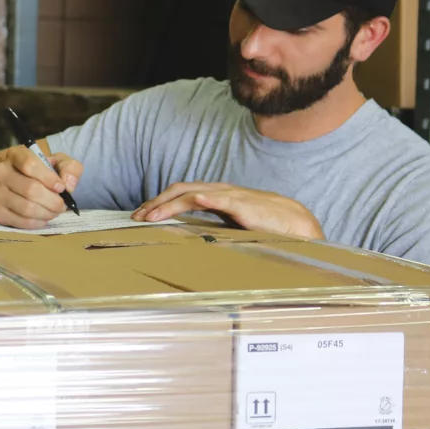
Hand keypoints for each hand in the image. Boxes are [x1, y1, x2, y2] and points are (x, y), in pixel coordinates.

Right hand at [0, 147, 82, 229]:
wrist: (10, 184)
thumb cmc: (37, 172)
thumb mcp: (55, 162)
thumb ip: (69, 167)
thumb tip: (69, 185)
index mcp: (15, 155)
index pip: (30, 165)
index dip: (49, 178)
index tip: (61, 188)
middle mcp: (1, 172)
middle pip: (30, 189)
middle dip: (52, 201)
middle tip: (62, 206)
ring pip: (26, 208)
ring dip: (46, 213)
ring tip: (54, 212)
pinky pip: (21, 222)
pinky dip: (38, 223)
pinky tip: (43, 218)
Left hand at [130, 182, 323, 238]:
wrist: (293, 222)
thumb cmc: (263, 223)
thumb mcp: (229, 224)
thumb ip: (210, 225)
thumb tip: (188, 238)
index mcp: (213, 195)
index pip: (179, 194)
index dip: (158, 203)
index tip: (141, 215)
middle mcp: (217, 191)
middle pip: (178, 190)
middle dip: (155, 203)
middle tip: (135, 217)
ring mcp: (229, 196)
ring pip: (191, 194)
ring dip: (169, 204)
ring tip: (151, 215)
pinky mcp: (242, 205)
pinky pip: (219, 198)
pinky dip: (204, 197)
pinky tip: (192, 199)